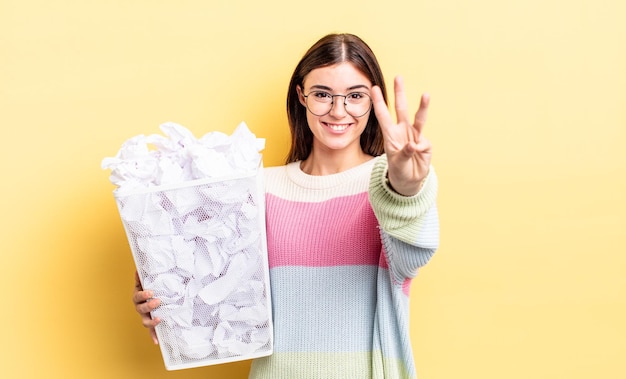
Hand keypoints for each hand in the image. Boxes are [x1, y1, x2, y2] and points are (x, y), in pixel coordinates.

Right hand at [132, 271, 160, 343]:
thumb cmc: (150, 288)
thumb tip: (139, 268)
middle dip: (149, 305)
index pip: (137, 296)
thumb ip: (143, 277)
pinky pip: (151, 331)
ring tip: (159, 319)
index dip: (143, 295)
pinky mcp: (151, 324)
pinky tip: (157, 341)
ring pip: (145, 321)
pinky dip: (153, 336)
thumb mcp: (147, 282)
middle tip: (158, 301)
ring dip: (151, 321)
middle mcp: (139, 307)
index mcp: (138, 297)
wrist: (154, 297)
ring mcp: (145, 316)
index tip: (150, 292)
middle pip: (141, 309)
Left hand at [372, 76, 432, 195]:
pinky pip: (423, 144)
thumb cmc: (399, 169)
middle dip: (400, 93)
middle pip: (401, 108)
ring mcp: (415, 135)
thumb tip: (414, 145)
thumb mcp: (397, 163)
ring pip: (419, 118)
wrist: (409, 180)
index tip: (373, 89)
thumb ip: (404, 154)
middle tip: (398, 77)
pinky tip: (417, 157)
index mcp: (390, 134)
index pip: (383, 115)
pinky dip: (420, 150)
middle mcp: (402, 131)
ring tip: (426, 94)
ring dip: (422, 106)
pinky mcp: (425, 143)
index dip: (378, 102)